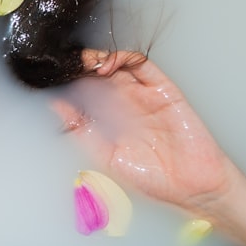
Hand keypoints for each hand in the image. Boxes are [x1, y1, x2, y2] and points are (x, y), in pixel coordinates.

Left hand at [53, 49, 232, 212]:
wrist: (191, 187)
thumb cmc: (153, 178)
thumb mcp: (106, 156)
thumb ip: (82, 130)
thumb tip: (56, 108)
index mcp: (111, 118)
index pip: (86, 90)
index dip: (71, 80)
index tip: (54, 76)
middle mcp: (126, 103)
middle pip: (99, 74)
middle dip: (81, 66)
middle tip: (65, 64)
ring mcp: (144, 94)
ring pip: (119, 65)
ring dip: (99, 58)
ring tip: (84, 63)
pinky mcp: (164, 90)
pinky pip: (144, 66)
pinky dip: (124, 59)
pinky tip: (107, 65)